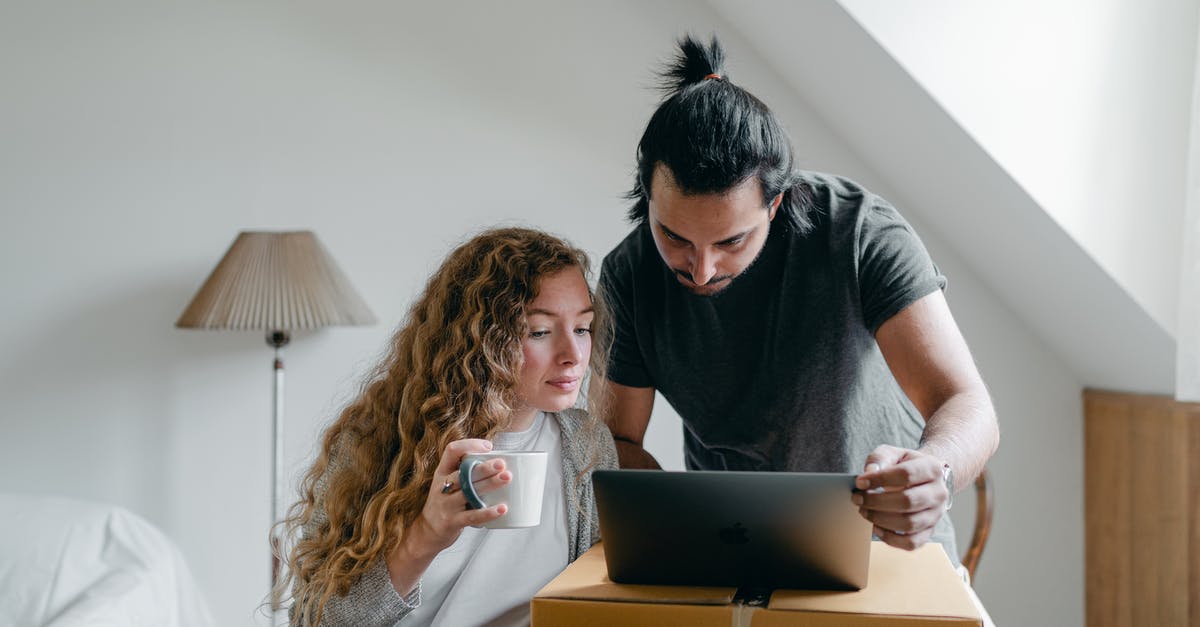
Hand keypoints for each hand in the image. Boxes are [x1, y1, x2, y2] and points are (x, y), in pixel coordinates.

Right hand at [406, 439, 511, 554]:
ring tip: (507, 478)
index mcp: (442, 472)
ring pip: (468, 492)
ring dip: (489, 484)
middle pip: (463, 473)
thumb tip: (499, 461)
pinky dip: (488, 512)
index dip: (469, 445)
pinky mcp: (452, 522)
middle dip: (484, 467)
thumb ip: (466, 473)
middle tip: (502, 463)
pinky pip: (472, 516)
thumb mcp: (448, 483)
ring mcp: (446, 504)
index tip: (488, 447)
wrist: (426, 532)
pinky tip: (502, 508)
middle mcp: (442, 486)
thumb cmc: (445, 503)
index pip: (451, 451)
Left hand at [852, 444, 949, 549]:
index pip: (905, 475)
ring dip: (880, 520)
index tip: (860, 482)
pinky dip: (890, 539)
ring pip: (909, 524)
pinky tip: (876, 527)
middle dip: (877, 502)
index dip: (880, 479)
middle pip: (907, 502)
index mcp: (932, 468)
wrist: (925, 479)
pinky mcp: (929, 531)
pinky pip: (911, 542)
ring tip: (864, 511)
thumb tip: (869, 473)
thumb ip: (880, 459)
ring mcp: (936, 514)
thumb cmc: (905, 465)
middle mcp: (939, 493)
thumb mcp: (893, 453)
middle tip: (858, 499)